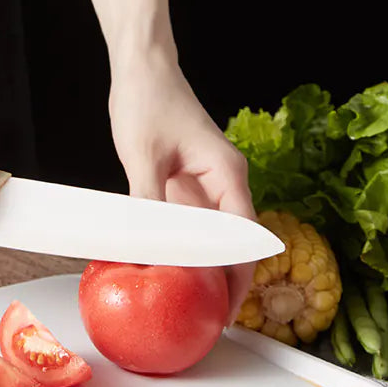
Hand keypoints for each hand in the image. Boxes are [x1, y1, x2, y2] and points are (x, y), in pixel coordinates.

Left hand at [109, 46, 254, 321]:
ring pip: (212, 238)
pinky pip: (191, 225)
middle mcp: (224, 183)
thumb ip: (150, 203)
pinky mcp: (187, 185)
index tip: (225, 311)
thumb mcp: (144, 156)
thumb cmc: (149, 102)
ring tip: (187, 301)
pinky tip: (167, 267)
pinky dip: (183, 248)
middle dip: (224, 283)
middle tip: (204, 317)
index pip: (245, 239)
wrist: (142, 70)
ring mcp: (206, 185)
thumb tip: (149, 249)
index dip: (239, 280)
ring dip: (202, 268)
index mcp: (227, 175)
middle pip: (234, 245)